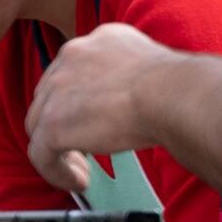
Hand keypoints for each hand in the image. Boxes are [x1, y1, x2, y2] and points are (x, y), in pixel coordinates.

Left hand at [19, 23, 221, 203]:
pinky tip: (79, 181)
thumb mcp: (155, 69)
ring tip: (83, 169)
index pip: (75, 71)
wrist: (174, 94)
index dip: (80, 100)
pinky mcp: (52, 123)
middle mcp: (72, 57)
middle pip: (50, 97)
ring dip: (60, 150)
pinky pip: (41, 155)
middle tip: (87, 147)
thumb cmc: (180, 87)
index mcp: (100, 40)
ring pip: (41, 125)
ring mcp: (57, 90)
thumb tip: (142, 101)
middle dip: (64, 124)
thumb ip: (137, 79)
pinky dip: (56, 172)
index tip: (95, 120)